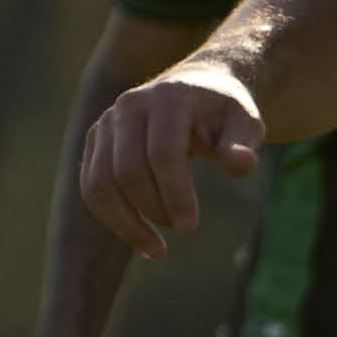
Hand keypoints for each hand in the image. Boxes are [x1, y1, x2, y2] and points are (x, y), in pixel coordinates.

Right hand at [75, 67, 265, 257]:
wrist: (196, 88)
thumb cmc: (223, 113)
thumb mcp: (245, 122)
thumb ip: (243, 143)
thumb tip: (241, 164)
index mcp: (168, 98)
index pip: (163, 153)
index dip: (174, 195)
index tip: (190, 228)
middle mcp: (129, 106)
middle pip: (127, 170)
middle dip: (153, 209)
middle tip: (184, 229)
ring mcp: (107, 123)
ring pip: (99, 183)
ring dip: (126, 223)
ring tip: (156, 248)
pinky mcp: (96, 141)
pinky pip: (91, 187)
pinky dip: (112, 218)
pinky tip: (140, 238)